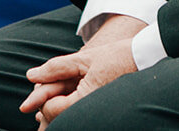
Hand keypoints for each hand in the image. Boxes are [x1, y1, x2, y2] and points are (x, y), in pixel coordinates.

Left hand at [20, 14, 143, 125]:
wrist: (147, 59)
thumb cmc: (119, 57)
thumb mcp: (84, 58)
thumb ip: (56, 68)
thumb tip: (31, 76)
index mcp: (86, 99)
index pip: (52, 109)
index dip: (41, 96)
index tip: (41, 82)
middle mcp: (91, 112)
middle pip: (57, 119)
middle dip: (46, 106)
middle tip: (37, 93)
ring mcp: (95, 114)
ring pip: (66, 120)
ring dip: (55, 110)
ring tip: (48, 100)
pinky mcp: (99, 113)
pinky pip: (77, 117)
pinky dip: (67, 110)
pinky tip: (64, 101)